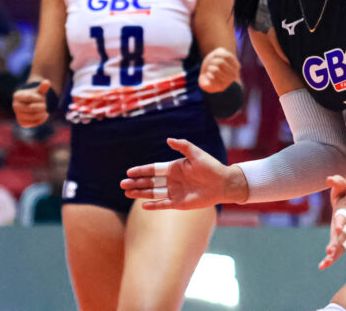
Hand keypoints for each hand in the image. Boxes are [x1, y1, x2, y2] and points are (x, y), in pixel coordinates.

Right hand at [13, 80, 50, 127]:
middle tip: (45, 105)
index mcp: (17, 95)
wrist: (32, 104)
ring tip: (45, 110)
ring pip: (32, 116)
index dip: (39, 98)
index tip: (42, 98)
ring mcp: (18, 114)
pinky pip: (33, 123)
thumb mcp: (39, 90)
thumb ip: (43, 86)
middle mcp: (15, 105)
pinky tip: (44, 115)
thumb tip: (47, 82)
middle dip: (41, 106)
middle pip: (30, 108)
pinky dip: (42, 119)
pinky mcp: (22, 123)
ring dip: (42, 113)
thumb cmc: (36, 96)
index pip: (29, 97)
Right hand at [121, 138, 242, 209]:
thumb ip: (183, 146)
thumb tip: (168, 139)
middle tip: (122, 184)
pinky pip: (163, 204)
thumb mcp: (196, 154)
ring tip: (127, 193)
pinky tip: (142, 205)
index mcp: (174, 168)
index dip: (141, 170)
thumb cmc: (211, 167)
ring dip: (140, 193)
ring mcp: (175, 192)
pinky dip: (153, 205)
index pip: (153, 169)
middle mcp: (172, 180)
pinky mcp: (179, 203)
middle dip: (136, 183)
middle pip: (150, 182)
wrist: (223, 183)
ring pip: (153, 193)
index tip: (129, 172)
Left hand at [198, 47, 240, 93]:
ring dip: (210, 68)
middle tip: (211, 64)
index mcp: (236, 66)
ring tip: (210, 69)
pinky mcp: (220, 88)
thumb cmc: (213, 63)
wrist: (206, 75)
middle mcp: (234, 75)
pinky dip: (208, 75)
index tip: (215, 56)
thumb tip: (220, 60)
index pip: (227, 56)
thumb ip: (221, 51)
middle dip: (212, 61)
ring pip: (215, 70)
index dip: (217, 54)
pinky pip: (212, 78)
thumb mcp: (218, 52)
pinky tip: (209, 76)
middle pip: (220, 62)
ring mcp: (228, 82)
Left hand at [319, 175, 345, 270]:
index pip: (343, 217)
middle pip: (344, 235)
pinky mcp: (341, 238)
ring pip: (342, 246)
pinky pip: (338, 251)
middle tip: (330, 251)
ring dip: (334, 255)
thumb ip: (337, 181)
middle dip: (337, 243)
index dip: (341, 223)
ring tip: (324, 263)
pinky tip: (322, 266)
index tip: (337, 229)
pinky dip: (331, 258)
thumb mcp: (342, 185)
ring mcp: (345, 232)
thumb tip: (329, 178)